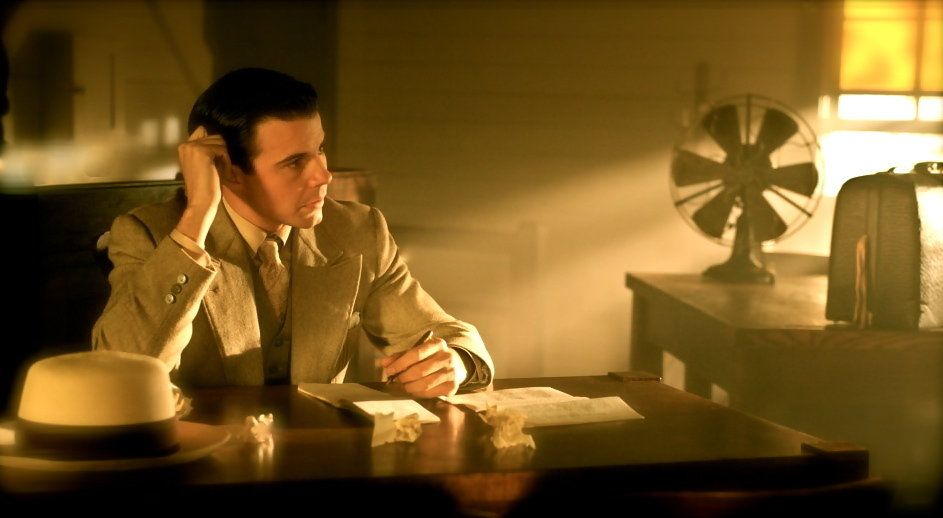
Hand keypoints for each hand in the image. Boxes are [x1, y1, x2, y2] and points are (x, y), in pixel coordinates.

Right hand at [175, 126, 229, 245]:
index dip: (214, 144)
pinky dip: (227, 162)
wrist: (201, 201)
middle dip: (222, 152)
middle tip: (221, 169)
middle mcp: (185, 144)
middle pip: (215, 137)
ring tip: (221, 172)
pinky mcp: (202, 151)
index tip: (217, 159)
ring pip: (220, 142)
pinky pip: (222, 150)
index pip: (202, 131)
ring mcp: (192, 147)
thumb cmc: (205, 185)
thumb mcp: (205, 163)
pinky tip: (223, 173)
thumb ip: (208, 149)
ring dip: (225, 157)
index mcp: (184, 147)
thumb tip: (219, 137)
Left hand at [379, 338, 467, 397]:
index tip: (389, 371)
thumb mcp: (416, 352)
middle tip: (397, 381)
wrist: (455, 365)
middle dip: (404, 377)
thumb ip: (399, 357)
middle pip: (420, 370)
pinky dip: (420, 394)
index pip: (416, 353)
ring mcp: (452, 372)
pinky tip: (415, 391)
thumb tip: (383, 363)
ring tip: (405, 387)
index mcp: (437, 344)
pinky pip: (432, 393)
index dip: (400, 363)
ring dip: (410, 387)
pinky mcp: (453, 385)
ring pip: (426, 384)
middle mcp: (447, 356)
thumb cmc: (430, 358)